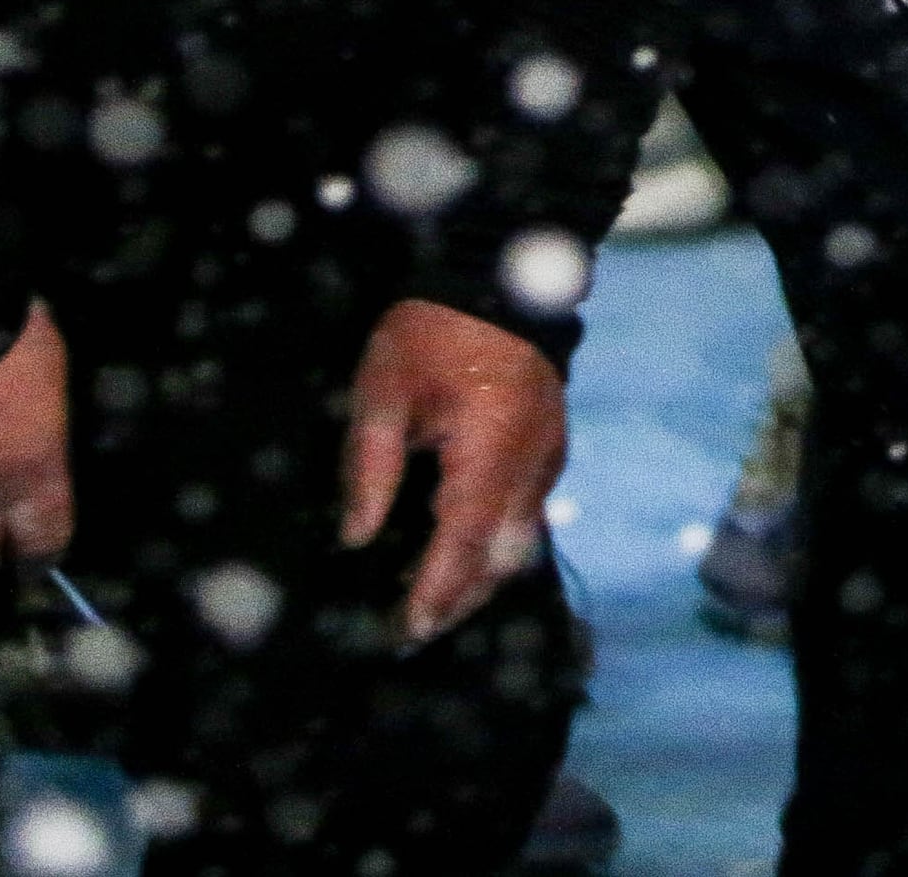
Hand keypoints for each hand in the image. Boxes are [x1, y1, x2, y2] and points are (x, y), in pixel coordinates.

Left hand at [340, 298, 568, 644]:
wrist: (498, 276)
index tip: (406, 629)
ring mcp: (548, 456)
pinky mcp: (550, 447)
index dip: (435, 591)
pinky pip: (527, 513)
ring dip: (480, 576)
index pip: (464, 540)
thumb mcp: (383, 391)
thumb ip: (369, 467)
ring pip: (522, 540)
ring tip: (432, 601)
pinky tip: (459, 549)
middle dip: (461, 599)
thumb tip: (357, 537)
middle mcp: (531, 463)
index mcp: (491, 449)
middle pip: (503, 555)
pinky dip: (495, 543)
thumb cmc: (432, 331)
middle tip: (413, 631)